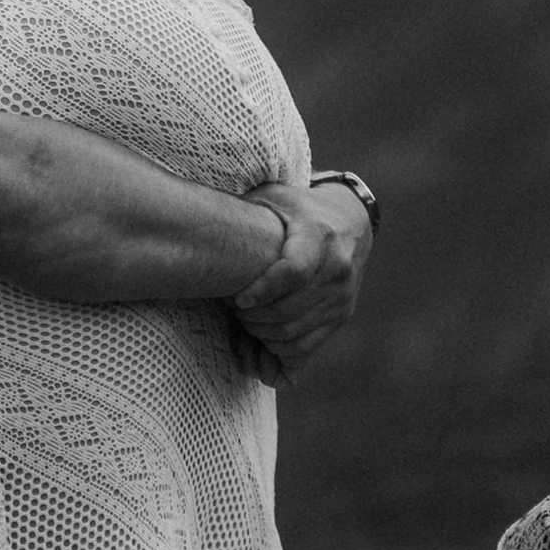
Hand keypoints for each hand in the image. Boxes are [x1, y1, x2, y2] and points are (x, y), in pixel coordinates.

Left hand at [231, 178, 373, 380]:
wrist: (349, 220)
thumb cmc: (296, 209)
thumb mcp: (272, 196)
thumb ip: (243, 208)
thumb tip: (199, 223)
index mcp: (320, 235)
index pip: (294, 272)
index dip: (263, 291)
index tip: (239, 300)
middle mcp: (337, 269)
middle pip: (288, 311)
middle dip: (253, 318)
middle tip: (233, 311)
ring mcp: (342, 297)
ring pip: (293, 335)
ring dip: (261, 336)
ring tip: (242, 323)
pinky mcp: (340, 317)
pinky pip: (306, 349)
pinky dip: (278, 352)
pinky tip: (259, 342)